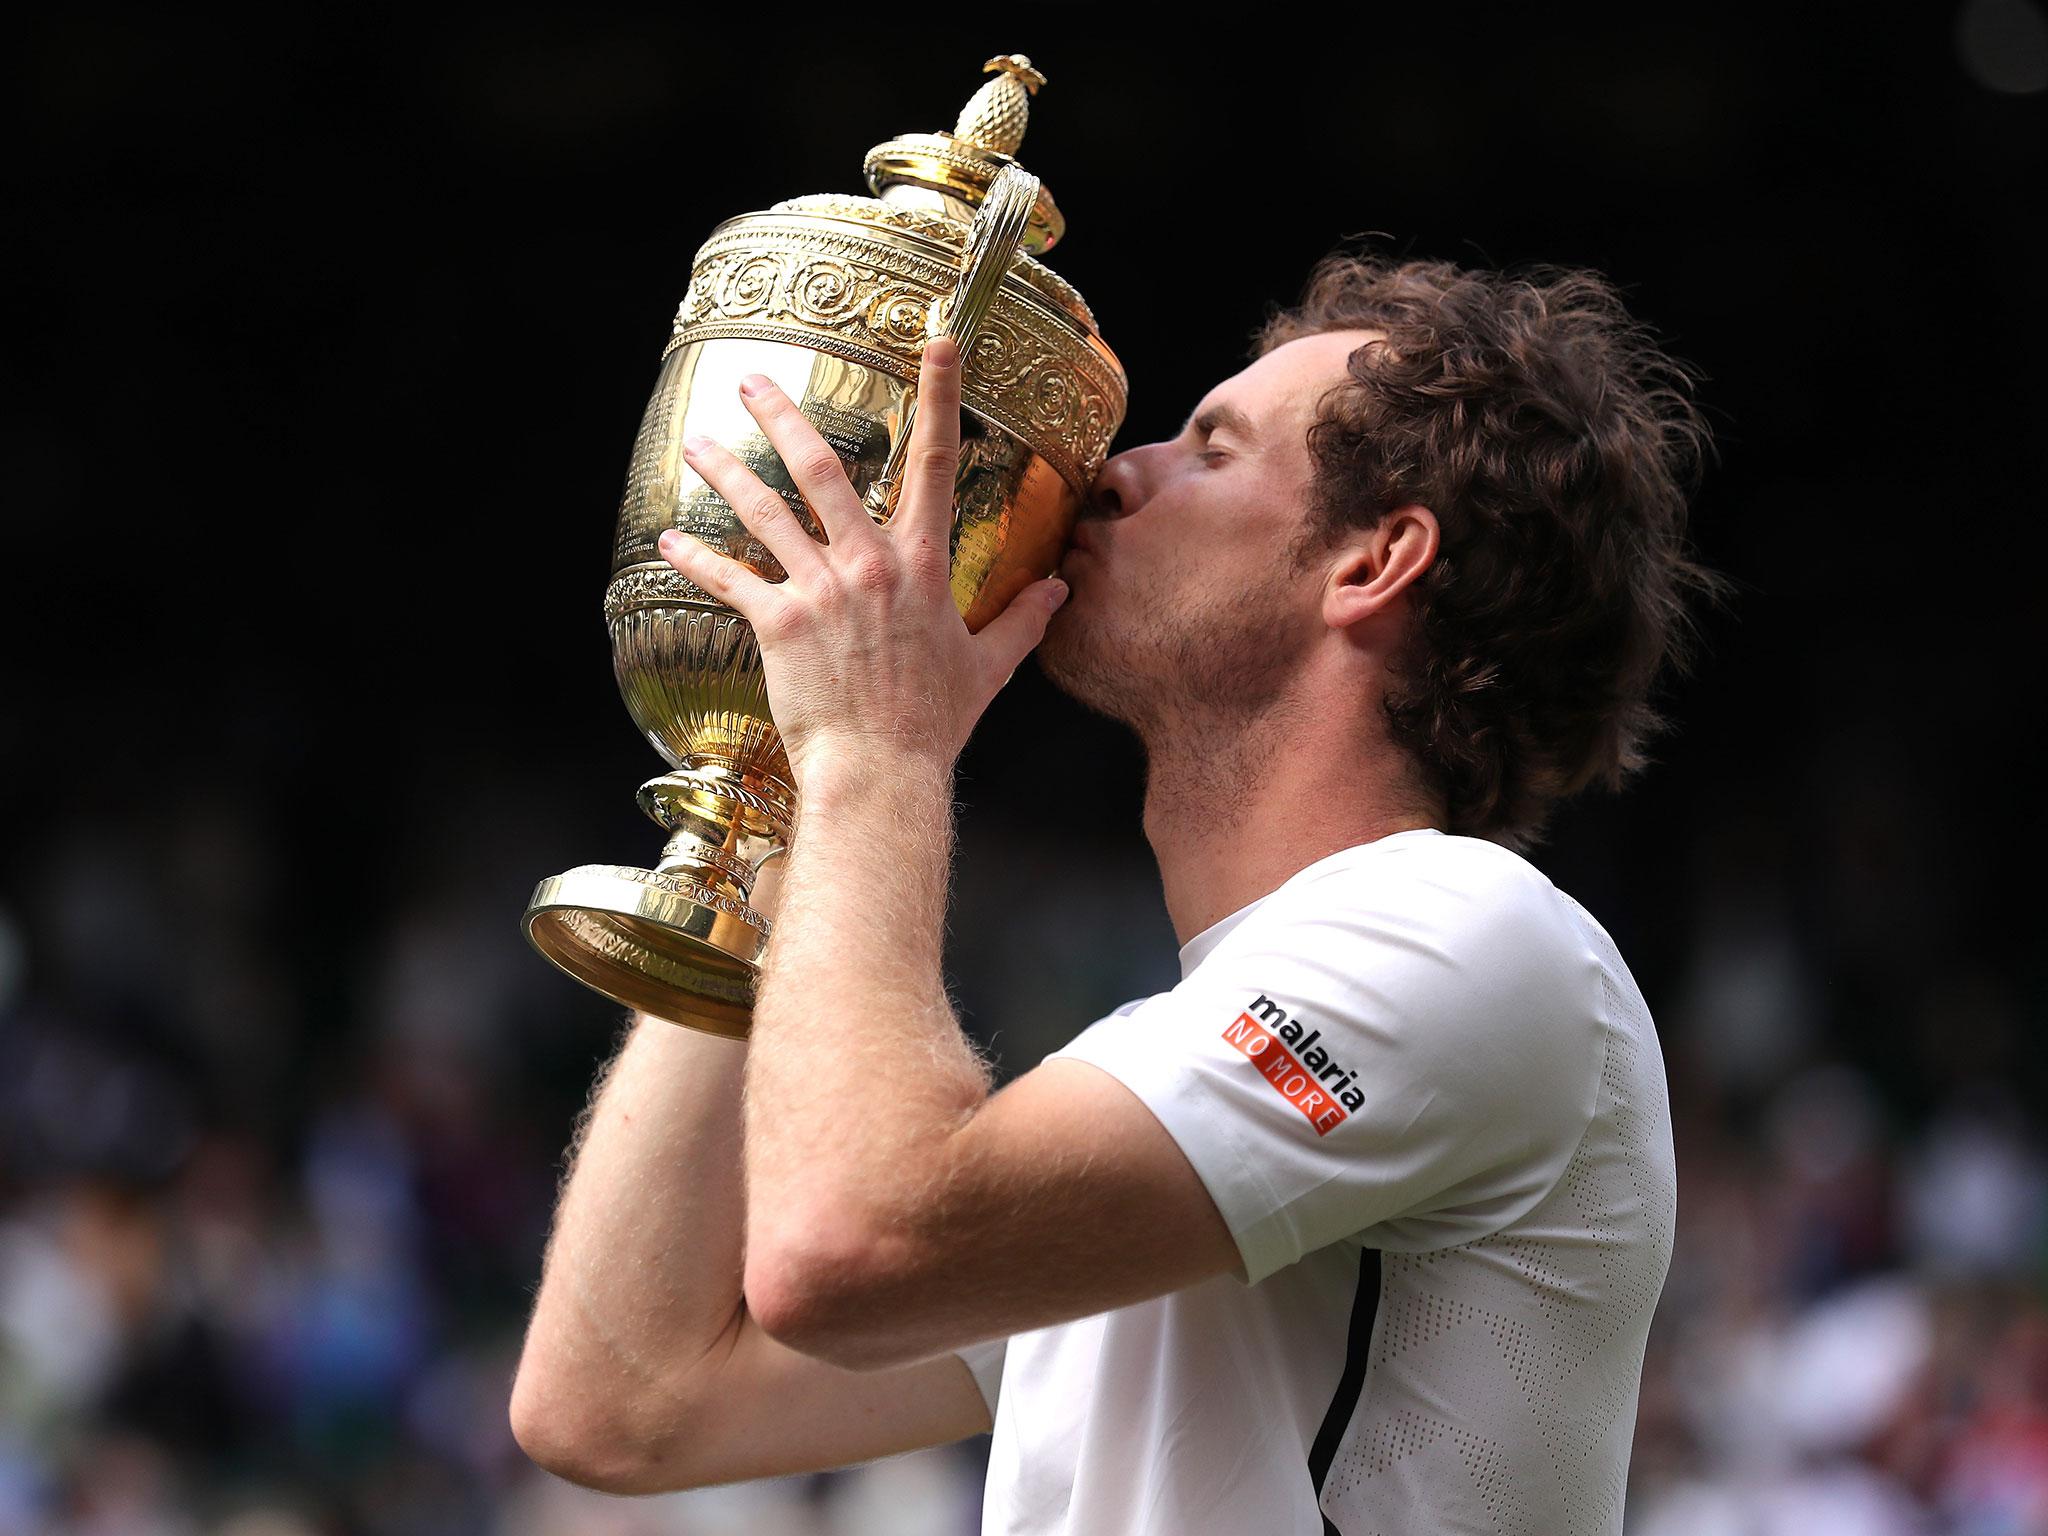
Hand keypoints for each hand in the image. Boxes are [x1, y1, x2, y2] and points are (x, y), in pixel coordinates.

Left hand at [655, 336, 1068, 787]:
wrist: (882, 769)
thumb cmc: (934, 721)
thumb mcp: (989, 666)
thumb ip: (1022, 620)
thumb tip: (1058, 591)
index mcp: (921, 563)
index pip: (935, 463)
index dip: (940, 396)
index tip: (937, 344)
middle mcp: (869, 562)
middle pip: (821, 469)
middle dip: (782, 416)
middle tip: (752, 381)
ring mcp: (822, 589)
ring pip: (765, 512)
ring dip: (727, 472)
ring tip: (697, 444)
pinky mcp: (781, 624)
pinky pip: (731, 579)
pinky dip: (697, 559)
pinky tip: (669, 542)